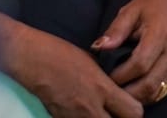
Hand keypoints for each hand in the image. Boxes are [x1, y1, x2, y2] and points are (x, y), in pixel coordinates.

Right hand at [5, 26, 142, 117]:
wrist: (31, 60)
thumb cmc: (60, 54)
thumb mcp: (92, 61)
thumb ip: (106, 79)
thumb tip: (117, 88)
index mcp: (102, 88)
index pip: (134, 112)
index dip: (135, 109)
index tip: (131, 104)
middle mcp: (91, 107)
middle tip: (118, 111)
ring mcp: (75, 117)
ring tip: (102, 111)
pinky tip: (85, 112)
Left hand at [92, 0, 166, 105]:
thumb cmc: (154, 3)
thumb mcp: (132, 10)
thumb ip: (116, 30)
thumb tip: (98, 48)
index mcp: (159, 34)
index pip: (140, 64)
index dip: (121, 75)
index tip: (106, 76)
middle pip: (150, 84)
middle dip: (128, 92)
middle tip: (111, 89)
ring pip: (158, 90)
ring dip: (138, 96)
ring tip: (122, 91)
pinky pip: (164, 87)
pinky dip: (148, 92)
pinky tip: (135, 87)